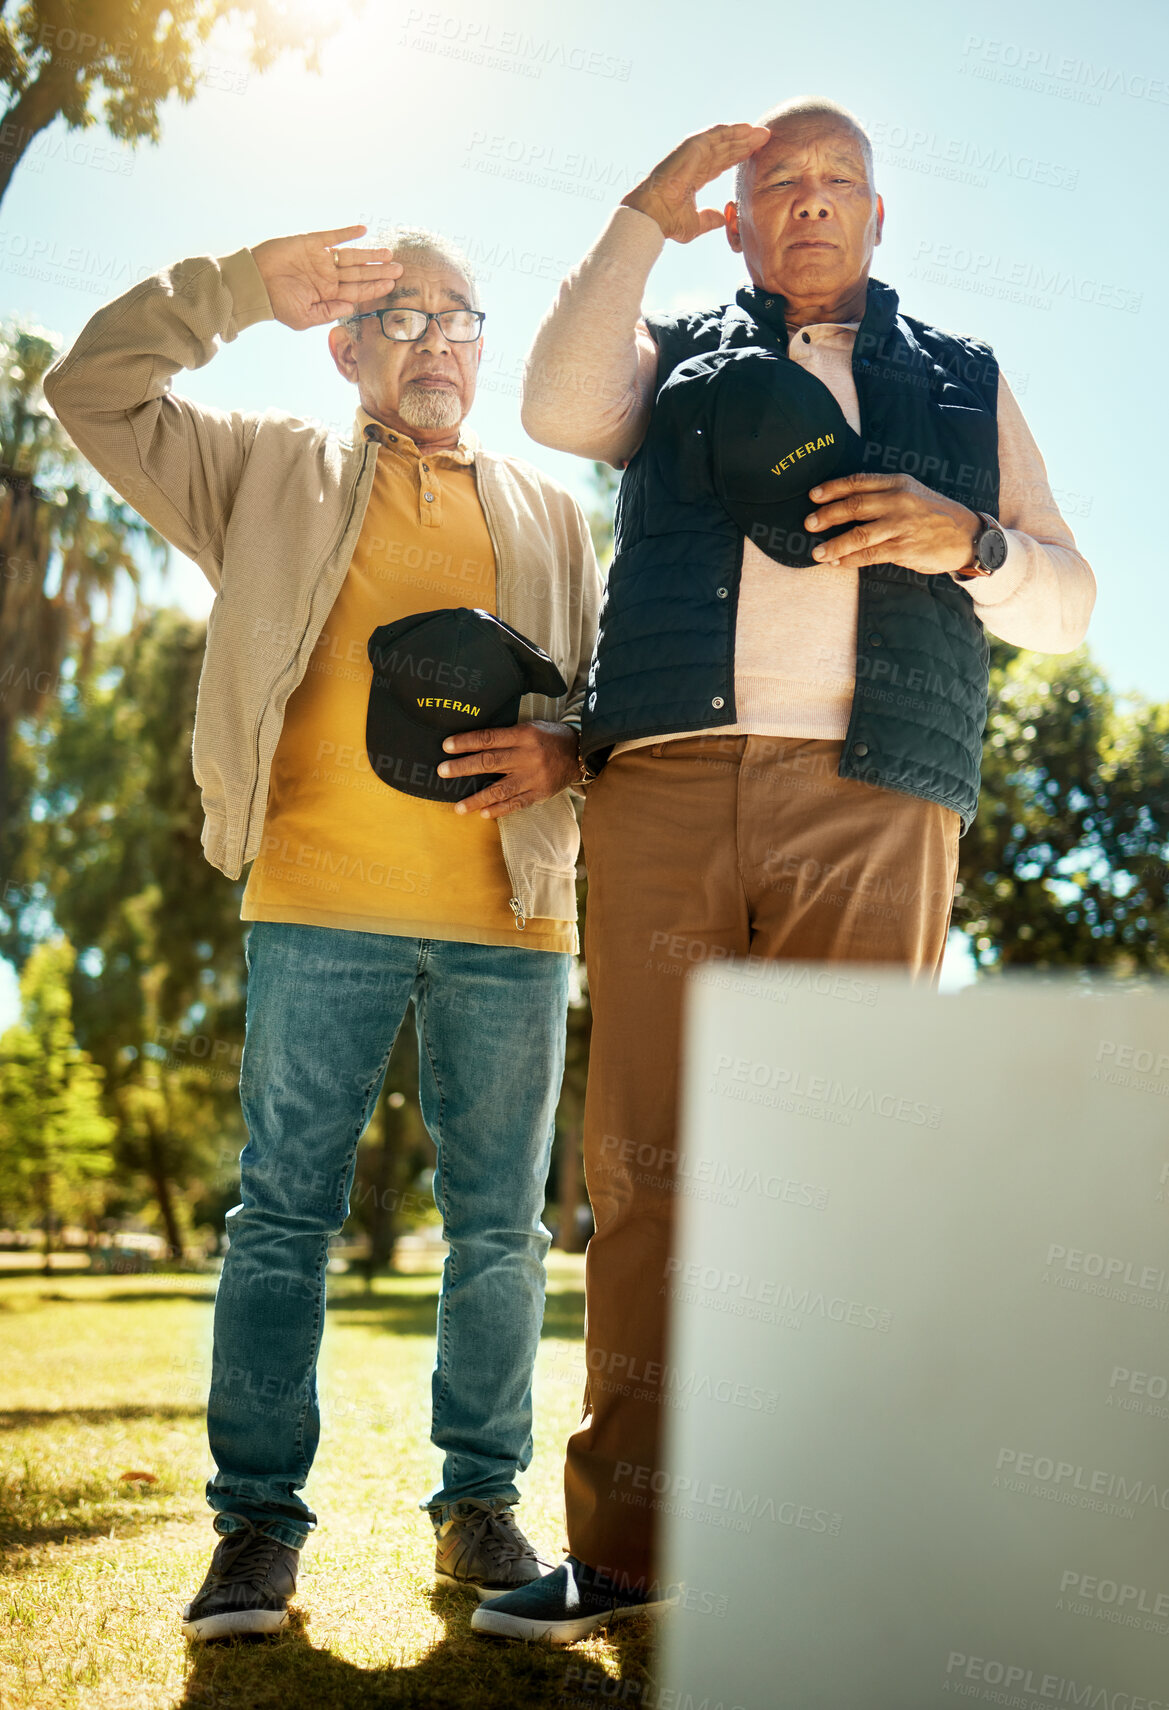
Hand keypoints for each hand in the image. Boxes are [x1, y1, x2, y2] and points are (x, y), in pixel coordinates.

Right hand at [251, 225, 402, 330]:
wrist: (254, 284)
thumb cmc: (277, 304)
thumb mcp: (304, 317)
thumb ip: (328, 313)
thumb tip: (351, 308)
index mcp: (328, 294)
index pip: (357, 291)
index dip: (374, 287)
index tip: (392, 286)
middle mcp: (328, 277)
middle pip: (359, 273)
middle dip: (379, 272)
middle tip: (400, 269)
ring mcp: (321, 259)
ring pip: (351, 256)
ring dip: (369, 255)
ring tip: (388, 254)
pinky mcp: (311, 243)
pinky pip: (333, 237)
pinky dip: (347, 234)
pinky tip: (363, 232)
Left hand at [437, 721, 579, 818]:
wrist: (580, 753)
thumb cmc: (549, 737)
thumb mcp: (530, 727)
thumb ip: (506, 735)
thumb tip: (473, 742)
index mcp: (523, 735)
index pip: (489, 738)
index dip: (466, 742)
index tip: (446, 746)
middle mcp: (527, 757)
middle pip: (490, 762)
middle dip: (463, 768)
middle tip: (442, 771)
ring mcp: (533, 778)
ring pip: (500, 789)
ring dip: (477, 799)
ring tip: (458, 807)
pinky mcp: (540, 793)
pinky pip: (516, 804)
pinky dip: (499, 809)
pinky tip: (484, 814)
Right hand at [621, 123, 771, 243]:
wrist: (654, 216)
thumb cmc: (668, 222)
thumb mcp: (695, 224)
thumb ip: (709, 219)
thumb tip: (722, 219)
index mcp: (694, 178)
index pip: (720, 164)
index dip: (738, 158)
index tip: (755, 155)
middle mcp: (694, 164)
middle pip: (725, 150)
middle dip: (745, 144)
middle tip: (765, 138)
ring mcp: (691, 154)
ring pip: (722, 140)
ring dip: (742, 135)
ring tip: (761, 132)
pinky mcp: (691, 148)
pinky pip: (714, 135)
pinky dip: (730, 131)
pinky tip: (746, 128)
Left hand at [804, 473, 979, 573]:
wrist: (966, 535)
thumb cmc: (933, 514)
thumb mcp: (912, 493)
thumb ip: (883, 494)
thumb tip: (846, 503)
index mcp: (898, 483)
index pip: (858, 482)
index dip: (832, 489)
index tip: (813, 496)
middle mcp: (899, 501)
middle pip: (855, 506)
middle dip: (827, 515)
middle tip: (809, 524)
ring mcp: (901, 525)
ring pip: (859, 534)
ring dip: (834, 544)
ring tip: (817, 552)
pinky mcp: (904, 548)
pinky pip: (870, 555)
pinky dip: (850, 560)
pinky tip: (837, 562)